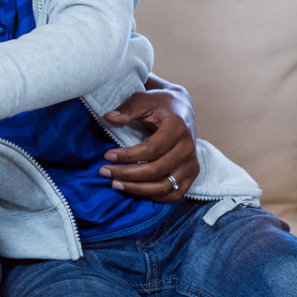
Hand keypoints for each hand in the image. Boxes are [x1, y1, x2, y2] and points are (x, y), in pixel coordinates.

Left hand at [100, 85, 198, 201]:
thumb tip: (109, 117)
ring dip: (137, 189)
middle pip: (155, 170)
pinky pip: (174, 194)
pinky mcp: (192, 174)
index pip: (150, 150)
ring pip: (164, 186)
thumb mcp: (144, 99)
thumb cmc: (159, 104)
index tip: (107, 156)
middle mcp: (188, 148)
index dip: (127, 156)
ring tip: (115, 184)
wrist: (181, 108)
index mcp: (177, 128)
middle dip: (126, 174)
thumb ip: (128, 109)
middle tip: (104, 171)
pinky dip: (155, 196)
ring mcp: (192, 164)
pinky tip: (135, 190)